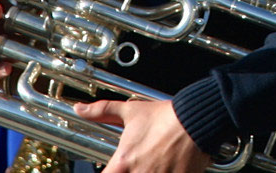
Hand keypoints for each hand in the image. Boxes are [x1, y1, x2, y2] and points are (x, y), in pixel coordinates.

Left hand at [75, 97, 211, 172]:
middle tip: (138, 163)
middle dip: (130, 172)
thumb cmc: (165, 118)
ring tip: (153, 163)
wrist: (195, 121)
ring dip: (147, 172)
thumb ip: (103, 111)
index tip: (111, 170)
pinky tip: (165, 166)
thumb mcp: (131, 111)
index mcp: (124, 163)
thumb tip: (80, 108)